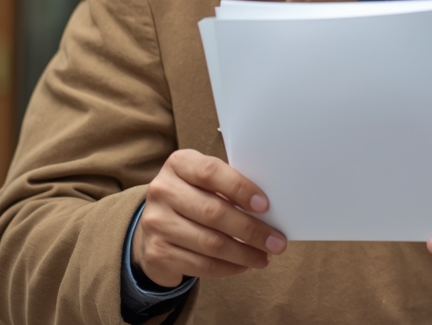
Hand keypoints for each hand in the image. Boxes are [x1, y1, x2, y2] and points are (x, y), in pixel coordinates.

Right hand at [131, 149, 286, 287]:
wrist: (157, 222)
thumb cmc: (195, 195)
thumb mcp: (206, 181)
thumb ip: (230, 187)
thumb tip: (269, 210)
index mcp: (179, 164)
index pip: (210, 173)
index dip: (240, 188)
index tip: (265, 206)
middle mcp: (162, 191)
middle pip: (213, 212)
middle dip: (251, 230)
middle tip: (276, 242)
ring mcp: (155, 223)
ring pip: (209, 242)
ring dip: (243, 253)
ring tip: (264, 257)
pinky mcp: (156, 252)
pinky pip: (199, 264)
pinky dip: (227, 267)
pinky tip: (243, 265)